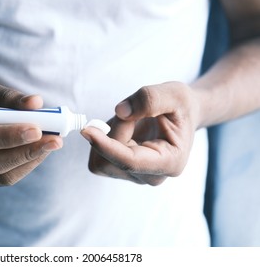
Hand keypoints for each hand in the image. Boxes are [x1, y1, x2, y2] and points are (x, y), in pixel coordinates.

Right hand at [0, 79, 62, 185]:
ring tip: (52, 144)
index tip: (37, 129)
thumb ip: (6, 96)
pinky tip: (39, 151)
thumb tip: (35, 103)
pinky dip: (25, 165)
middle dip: (25, 152)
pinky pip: (3, 179)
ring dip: (29, 160)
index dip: (7, 136)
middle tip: (54, 141)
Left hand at [81, 81, 199, 185]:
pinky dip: (105, 137)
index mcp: (170, 162)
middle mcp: (151, 176)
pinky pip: (99, 155)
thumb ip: (149, 99)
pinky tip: (125, 128)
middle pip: (109, 161)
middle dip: (112, 131)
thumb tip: (121, 111)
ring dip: (108, 133)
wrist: (182, 115)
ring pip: (101, 159)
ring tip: (132, 119)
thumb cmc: (181, 106)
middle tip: (130, 109)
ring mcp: (135, 175)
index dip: (105, 146)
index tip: (87, 130)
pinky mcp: (122, 170)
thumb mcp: (174, 93)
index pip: (130, 161)